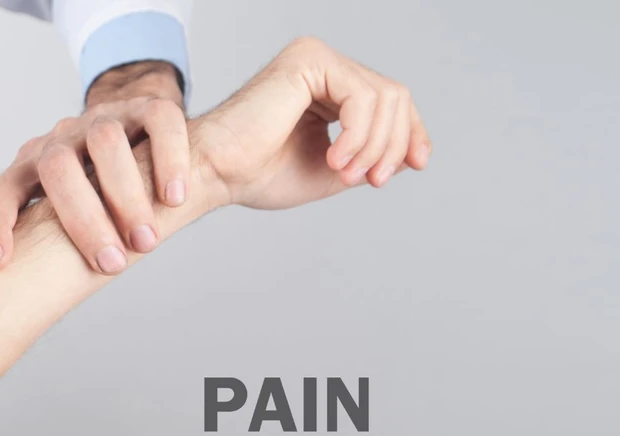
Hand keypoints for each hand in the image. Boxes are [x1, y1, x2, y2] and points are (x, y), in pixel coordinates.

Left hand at [0, 61, 187, 273]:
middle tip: (111, 265)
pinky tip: (174, 198)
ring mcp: (102, 119)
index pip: (3, 190)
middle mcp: (62, 139)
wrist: (139, 135)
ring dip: (126, 196)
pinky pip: (159, 122)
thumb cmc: (96, 192)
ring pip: (107, 142)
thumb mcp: (66, 213)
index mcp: (33, 166)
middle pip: (59, 168)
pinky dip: (168, 159)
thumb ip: (50, 240)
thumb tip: (28, 299)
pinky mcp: (145, 107)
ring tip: (146, 242)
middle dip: (84, 220)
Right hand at [193, 36, 431, 209]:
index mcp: (324, 88)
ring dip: (375, 144)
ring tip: (345, 173)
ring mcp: (316, 58)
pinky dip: (359, 133)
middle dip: (394, 144)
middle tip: (373, 180)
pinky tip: (336, 158)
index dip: (409, 133)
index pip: (387, 101)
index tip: (415, 165)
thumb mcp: (331, 170)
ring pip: (385, 97)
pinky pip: (362, 95)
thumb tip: (410, 154)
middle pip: (394, 96)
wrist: (216, 173)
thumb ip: (368, 158)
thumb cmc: (256, 175)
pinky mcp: (309, 60)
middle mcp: (322, 66)